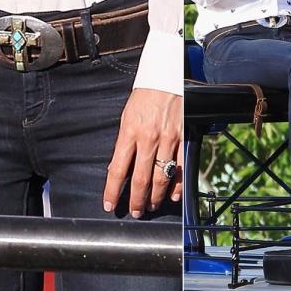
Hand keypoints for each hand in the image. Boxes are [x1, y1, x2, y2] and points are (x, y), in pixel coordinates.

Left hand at [104, 89, 181, 216]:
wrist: (164, 79)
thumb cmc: (142, 98)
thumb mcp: (125, 119)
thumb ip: (123, 144)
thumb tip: (116, 168)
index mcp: (129, 133)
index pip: (117, 169)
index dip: (112, 191)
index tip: (109, 204)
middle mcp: (148, 139)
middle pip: (140, 179)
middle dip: (136, 200)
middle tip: (134, 211)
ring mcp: (167, 140)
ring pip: (161, 177)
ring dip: (155, 196)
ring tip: (149, 206)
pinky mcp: (181, 139)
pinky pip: (180, 167)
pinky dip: (177, 185)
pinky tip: (172, 196)